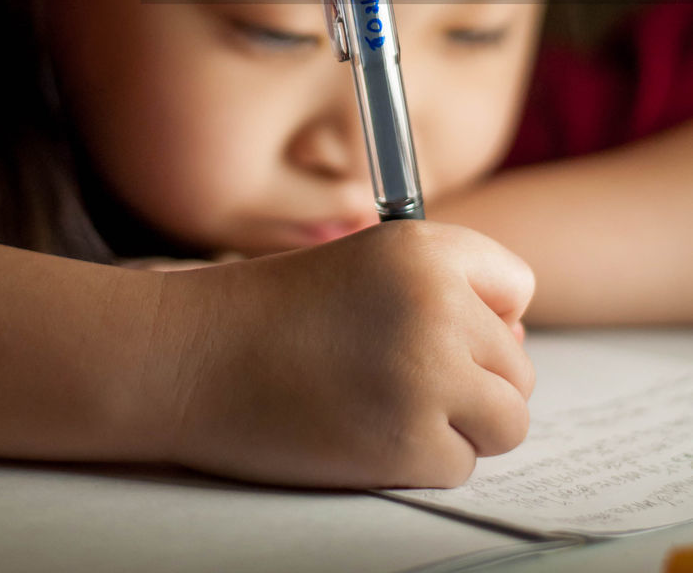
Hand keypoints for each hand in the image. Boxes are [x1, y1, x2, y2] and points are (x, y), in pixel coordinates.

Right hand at [153, 221, 534, 488]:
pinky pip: (460, 465)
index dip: (481, 315)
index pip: (517, 287)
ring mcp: (429, 377)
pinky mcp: (411, 444)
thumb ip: (445, 287)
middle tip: (396, 375)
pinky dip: (420, 460)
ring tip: (389, 404)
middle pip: (518, 365)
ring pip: (506, 420)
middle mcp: (439, 305)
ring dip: (459, 424)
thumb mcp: (365, 263)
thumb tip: (518, 344)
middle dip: (470, 380)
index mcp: (427, 249)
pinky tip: (365, 430)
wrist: (195, 357)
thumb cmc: (274, 311)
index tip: (432, 327)